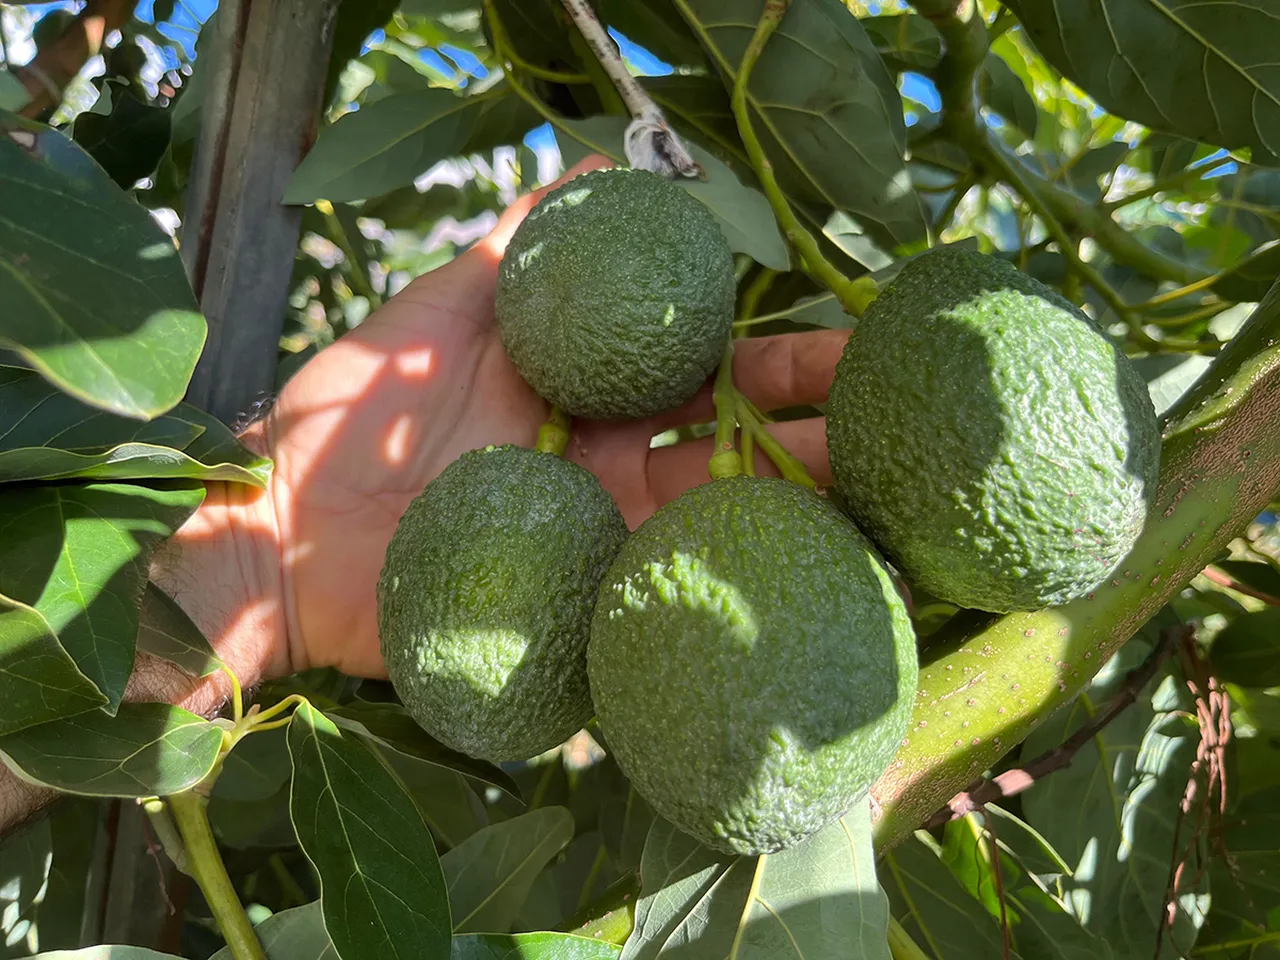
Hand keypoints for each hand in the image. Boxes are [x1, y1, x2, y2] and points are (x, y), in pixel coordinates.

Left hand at [167, 157, 848, 682]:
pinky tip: (800, 577)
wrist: (285, 524)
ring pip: (714, 517)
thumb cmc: (355, 408)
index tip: (850, 338)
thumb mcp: (445, 304)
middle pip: (733, 443)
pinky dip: (728, 584)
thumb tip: (598, 164)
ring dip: (795, 503)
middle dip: (815, 426)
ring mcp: (598, 534)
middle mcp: (609, 464)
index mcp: (590, 393)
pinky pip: (661, 591)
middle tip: (890, 413)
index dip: (780, 354)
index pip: (709, 368)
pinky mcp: (576, 599)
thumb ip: (523, 242)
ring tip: (879, 486)